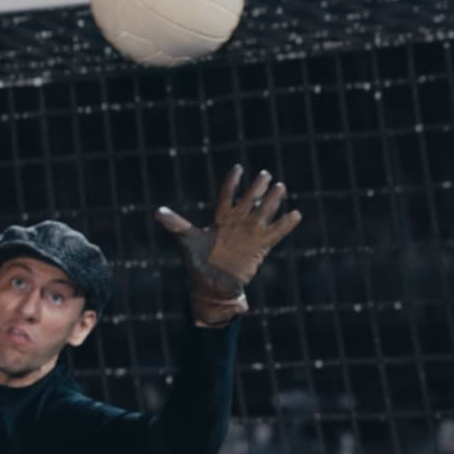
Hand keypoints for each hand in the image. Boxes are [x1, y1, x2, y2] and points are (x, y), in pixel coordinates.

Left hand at [156, 165, 300, 318]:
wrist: (212, 285)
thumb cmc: (198, 262)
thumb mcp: (188, 240)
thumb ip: (176, 224)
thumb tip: (158, 212)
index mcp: (220, 219)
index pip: (227, 196)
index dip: (232, 183)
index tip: (238, 168)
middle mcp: (237, 223)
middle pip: (250, 200)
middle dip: (257, 188)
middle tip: (266, 174)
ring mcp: (250, 233)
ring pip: (264, 212)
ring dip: (272, 200)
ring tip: (280, 187)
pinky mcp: (260, 246)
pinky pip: (276, 233)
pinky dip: (285, 225)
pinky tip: (295, 214)